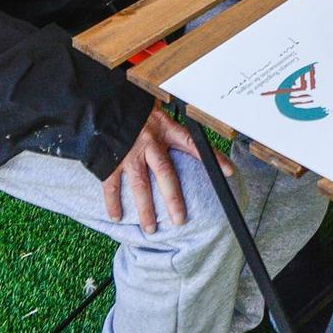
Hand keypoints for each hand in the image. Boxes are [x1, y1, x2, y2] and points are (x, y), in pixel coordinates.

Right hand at [101, 105, 231, 232]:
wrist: (105, 103)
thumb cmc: (136, 110)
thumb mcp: (159, 113)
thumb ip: (173, 130)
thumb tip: (195, 143)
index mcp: (165, 129)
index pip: (192, 144)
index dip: (211, 156)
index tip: (228, 171)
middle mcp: (149, 142)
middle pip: (165, 174)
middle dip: (173, 199)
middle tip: (180, 220)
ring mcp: (129, 153)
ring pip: (140, 185)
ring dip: (145, 210)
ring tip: (151, 229)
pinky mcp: (110, 160)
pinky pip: (112, 185)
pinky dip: (113, 203)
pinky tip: (117, 217)